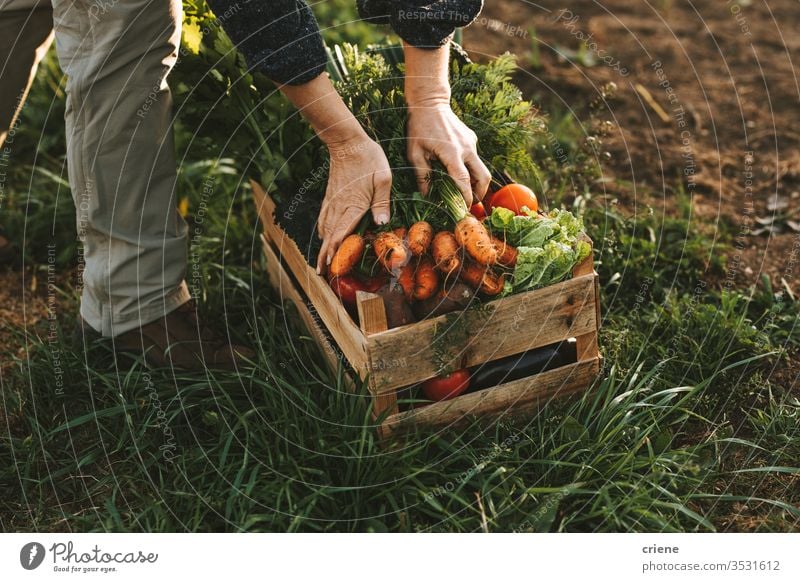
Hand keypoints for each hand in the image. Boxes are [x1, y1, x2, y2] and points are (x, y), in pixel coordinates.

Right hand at [317, 136, 391, 272]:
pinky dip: (323, 230)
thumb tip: (381, 223)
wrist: (347, 141)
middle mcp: (340, 206)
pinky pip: (324, 217)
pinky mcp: (331, 195)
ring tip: (321, 261)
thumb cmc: (368, 158)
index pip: (341, 233)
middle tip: (322, 272)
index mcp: (353, 205)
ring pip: (325, 228)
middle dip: (325, 255)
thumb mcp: (383, 177)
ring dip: (323, 245)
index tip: (329, 266)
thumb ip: (382, 201)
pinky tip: (324, 236)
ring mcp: (333, 201)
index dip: (334, 251)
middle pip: (329, 235)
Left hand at [406, 103, 490, 205]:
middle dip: (480, 193)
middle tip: (470, 203)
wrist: (430, 102)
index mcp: (452, 153)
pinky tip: (457, 170)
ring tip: (466, 192)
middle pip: (483, 177)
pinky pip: (474, 158)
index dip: (466, 197)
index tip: (464, 209)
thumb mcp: (414, 153)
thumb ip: (422, 175)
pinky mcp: (472, 139)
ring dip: (476, 182)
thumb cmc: (418, 128)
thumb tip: (426, 195)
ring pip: (482, 168)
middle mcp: (466, 148)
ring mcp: (471, 143)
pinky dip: (470, 169)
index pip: (464, 181)